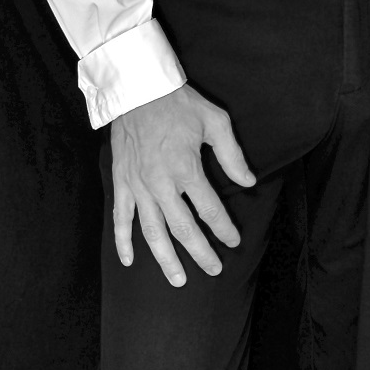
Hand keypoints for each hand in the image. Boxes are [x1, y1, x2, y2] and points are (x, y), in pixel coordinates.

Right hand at [111, 85, 255, 285]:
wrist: (138, 89)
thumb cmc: (179, 103)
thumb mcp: (215, 122)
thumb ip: (232, 156)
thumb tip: (248, 182)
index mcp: (186, 168)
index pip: (210, 209)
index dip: (224, 229)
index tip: (234, 241)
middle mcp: (161, 183)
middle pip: (183, 228)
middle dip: (200, 252)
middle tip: (214, 270)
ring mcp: (138, 186)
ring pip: (152, 232)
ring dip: (165, 258)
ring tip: (177, 280)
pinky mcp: (121, 183)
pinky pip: (121, 218)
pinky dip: (123, 242)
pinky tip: (129, 261)